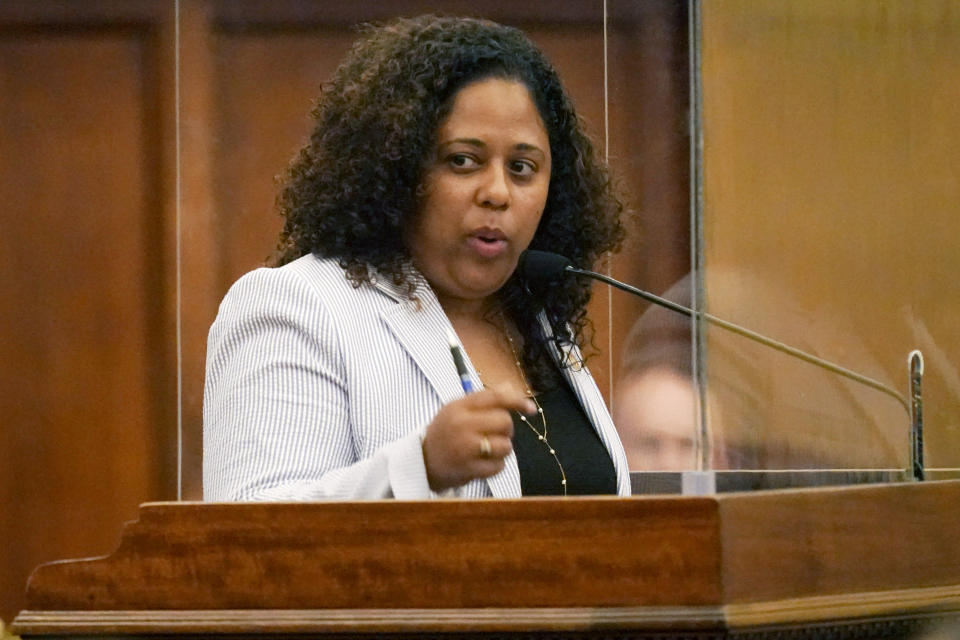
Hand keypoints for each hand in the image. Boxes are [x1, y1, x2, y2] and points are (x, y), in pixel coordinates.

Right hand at [421, 387, 535, 490]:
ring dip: (502, 448)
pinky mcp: (468, 469)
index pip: (496, 397)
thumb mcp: (457, 409)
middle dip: (506, 430)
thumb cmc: (445, 432)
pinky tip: (483, 463)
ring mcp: (465, 448)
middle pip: (504, 421)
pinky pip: (499, 466)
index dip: (517, 401)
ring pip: (505, 445)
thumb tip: (510, 387)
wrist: (420, 462)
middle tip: (496, 434)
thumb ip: (483, 398)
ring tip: (489, 449)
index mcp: (459, 407)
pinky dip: (496, 465)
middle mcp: (462, 425)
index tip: (531, 409)